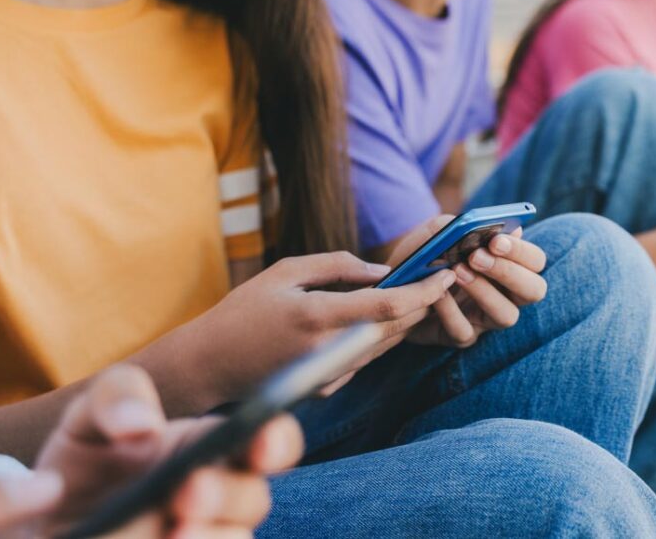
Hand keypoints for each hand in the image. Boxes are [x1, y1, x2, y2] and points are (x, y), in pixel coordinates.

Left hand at [0, 365, 303, 538]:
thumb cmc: (84, 462)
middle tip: (188, 492)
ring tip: (172, 535)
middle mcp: (218, 499)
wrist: (45, 523)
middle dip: (228, 496)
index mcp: (212, 448)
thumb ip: (117, 397)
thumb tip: (143, 428)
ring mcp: (200, 536)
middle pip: (254, 499)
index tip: (262, 446)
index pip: (271, 440)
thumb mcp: (88, 417)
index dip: (278, 441)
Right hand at [188, 251, 454, 402]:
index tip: (446, 273)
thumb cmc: (243, 311)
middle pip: (396, 328)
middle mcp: (329, 351)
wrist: (209, 366)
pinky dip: (383, 336)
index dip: (424, 290)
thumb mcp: (285, 272)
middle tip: (444, 276)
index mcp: (318, 316)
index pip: (389, 307)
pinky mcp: (326, 387)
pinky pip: (366, 358)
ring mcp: (329, 375)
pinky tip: (392, 316)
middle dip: (425, 302)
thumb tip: (384, 271)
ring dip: (410, 320)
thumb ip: (337, 266)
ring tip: (426, 291)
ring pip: (385, 345)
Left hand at [394, 216, 546, 348]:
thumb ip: (464, 227)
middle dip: (509, 272)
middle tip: (477, 257)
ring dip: (484, 291)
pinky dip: (450, 311)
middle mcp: (506, 294)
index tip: (495, 241)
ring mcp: (486, 318)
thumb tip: (492, 227)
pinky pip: (465, 331)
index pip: (535, 261)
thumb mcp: (438, 233)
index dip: (521, 251)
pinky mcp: (462, 336)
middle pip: (534, 290)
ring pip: (507, 315)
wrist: (392, 282)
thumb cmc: (423, 254)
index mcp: (508, 265)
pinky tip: (436, 295)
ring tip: (457, 272)